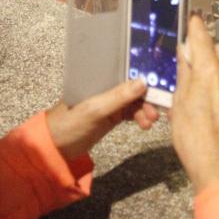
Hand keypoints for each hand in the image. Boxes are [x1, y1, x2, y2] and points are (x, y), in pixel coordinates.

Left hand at [45, 78, 159, 161]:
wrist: (56, 147)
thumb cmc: (70, 123)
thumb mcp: (95, 110)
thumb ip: (118, 97)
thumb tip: (143, 82)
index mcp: (101, 77)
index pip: (128, 71)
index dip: (146, 76)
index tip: (162, 85)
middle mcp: (108, 86)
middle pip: (135, 86)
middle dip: (149, 97)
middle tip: (158, 111)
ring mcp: (111, 101)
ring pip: (136, 101)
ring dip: (146, 110)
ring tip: (149, 122)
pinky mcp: (112, 115)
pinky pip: (132, 112)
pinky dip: (140, 117)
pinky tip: (145, 125)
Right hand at [172, 15, 218, 192]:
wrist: (218, 162)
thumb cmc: (193, 135)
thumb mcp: (178, 100)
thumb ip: (183, 72)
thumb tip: (184, 54)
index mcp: (209, 68)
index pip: (201, 35)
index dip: (194, 26)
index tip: (190, 20)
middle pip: (216, 48)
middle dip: (202, 49)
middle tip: (185, 61)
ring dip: (211, 65)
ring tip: (193, 82)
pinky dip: (218, 78)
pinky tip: (205, 95)